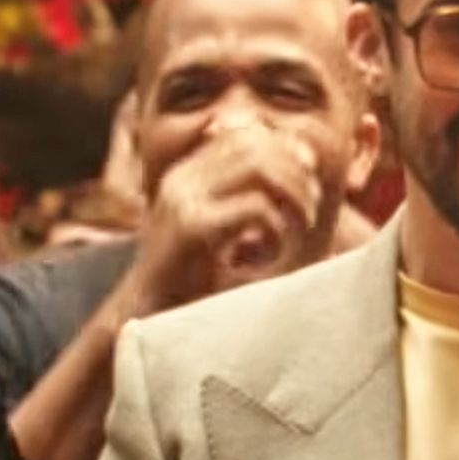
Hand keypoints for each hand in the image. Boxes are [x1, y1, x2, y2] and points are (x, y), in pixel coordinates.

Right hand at [121, 117, 322, 316]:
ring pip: (260, 168)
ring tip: (299, 229)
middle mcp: (182, 178)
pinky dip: (277, 230)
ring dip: (293, 198)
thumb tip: (303, 160)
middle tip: (311, 210)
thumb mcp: (222, 231)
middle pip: (256, 144)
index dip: (285, 149)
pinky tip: (270, 255)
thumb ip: (249, 197)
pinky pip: (255, 209)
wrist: (147, 326)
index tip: (310, 179)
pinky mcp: (191, 228)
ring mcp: (183, 200)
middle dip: (296, 174)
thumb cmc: (194, 284)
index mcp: (187, 174)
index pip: (245, 133)